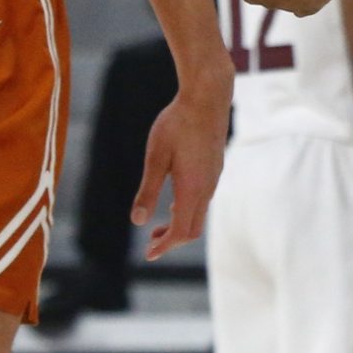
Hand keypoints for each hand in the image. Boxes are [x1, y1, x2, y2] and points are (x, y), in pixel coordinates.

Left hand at [129, 82, 228, 259]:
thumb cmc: (178, 124)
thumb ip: (148, 191)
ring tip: (157, 227)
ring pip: (199, 214)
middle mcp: (207, 187)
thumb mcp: (156, 157)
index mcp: (192, 187)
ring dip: (179, 225)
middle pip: (194, 228)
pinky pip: (203, 200)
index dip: (165, 246)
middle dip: (172, 240)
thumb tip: (137, 221)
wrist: (207, 98)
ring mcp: (214, 178)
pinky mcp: (215, 169)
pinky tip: (172, 203)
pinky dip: (187, 211)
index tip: (148, 254)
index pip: (182, 230)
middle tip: (150, 244)